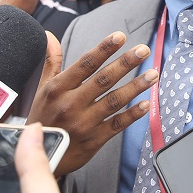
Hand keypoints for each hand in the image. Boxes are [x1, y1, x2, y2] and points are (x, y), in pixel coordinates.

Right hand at [28, 31, 157, 174]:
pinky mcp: (93, 141)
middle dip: (125, 63)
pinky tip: (146, 104)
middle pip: (103, 79)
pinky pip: (116, 125)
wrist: (39, 156)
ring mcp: (83, 123)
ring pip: (114, 101)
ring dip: (136, 86)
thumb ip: (51, 62)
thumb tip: (50, 36)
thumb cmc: (43, 118)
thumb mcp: (42, 88)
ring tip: (153, 74)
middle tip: (144, 50)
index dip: (104, 49)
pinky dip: (132, 115)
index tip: (120, 37)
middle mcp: (71, 104)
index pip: (85, 64)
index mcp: (58, 88)